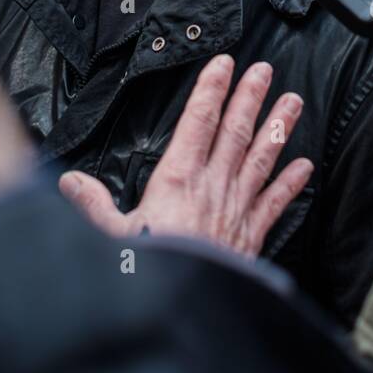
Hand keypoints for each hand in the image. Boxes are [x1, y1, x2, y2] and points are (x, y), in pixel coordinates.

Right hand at [59, 55, 312, 257]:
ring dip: (277, 127)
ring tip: (293, 101)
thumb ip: (93, 205)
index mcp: (177, 179)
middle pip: (235, 131)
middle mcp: (212, 185)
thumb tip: (68, 181)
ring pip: (261, 157)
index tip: (223, 64)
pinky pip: (275, 202)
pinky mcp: (250, 234)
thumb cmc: (151, 268)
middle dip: (250, 98)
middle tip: (264, 70)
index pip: (197, 122)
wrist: (188, 308)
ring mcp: (235, 207)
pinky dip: (290, 183)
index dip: (211, 90)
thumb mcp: (112, 235)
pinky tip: (305, 165)